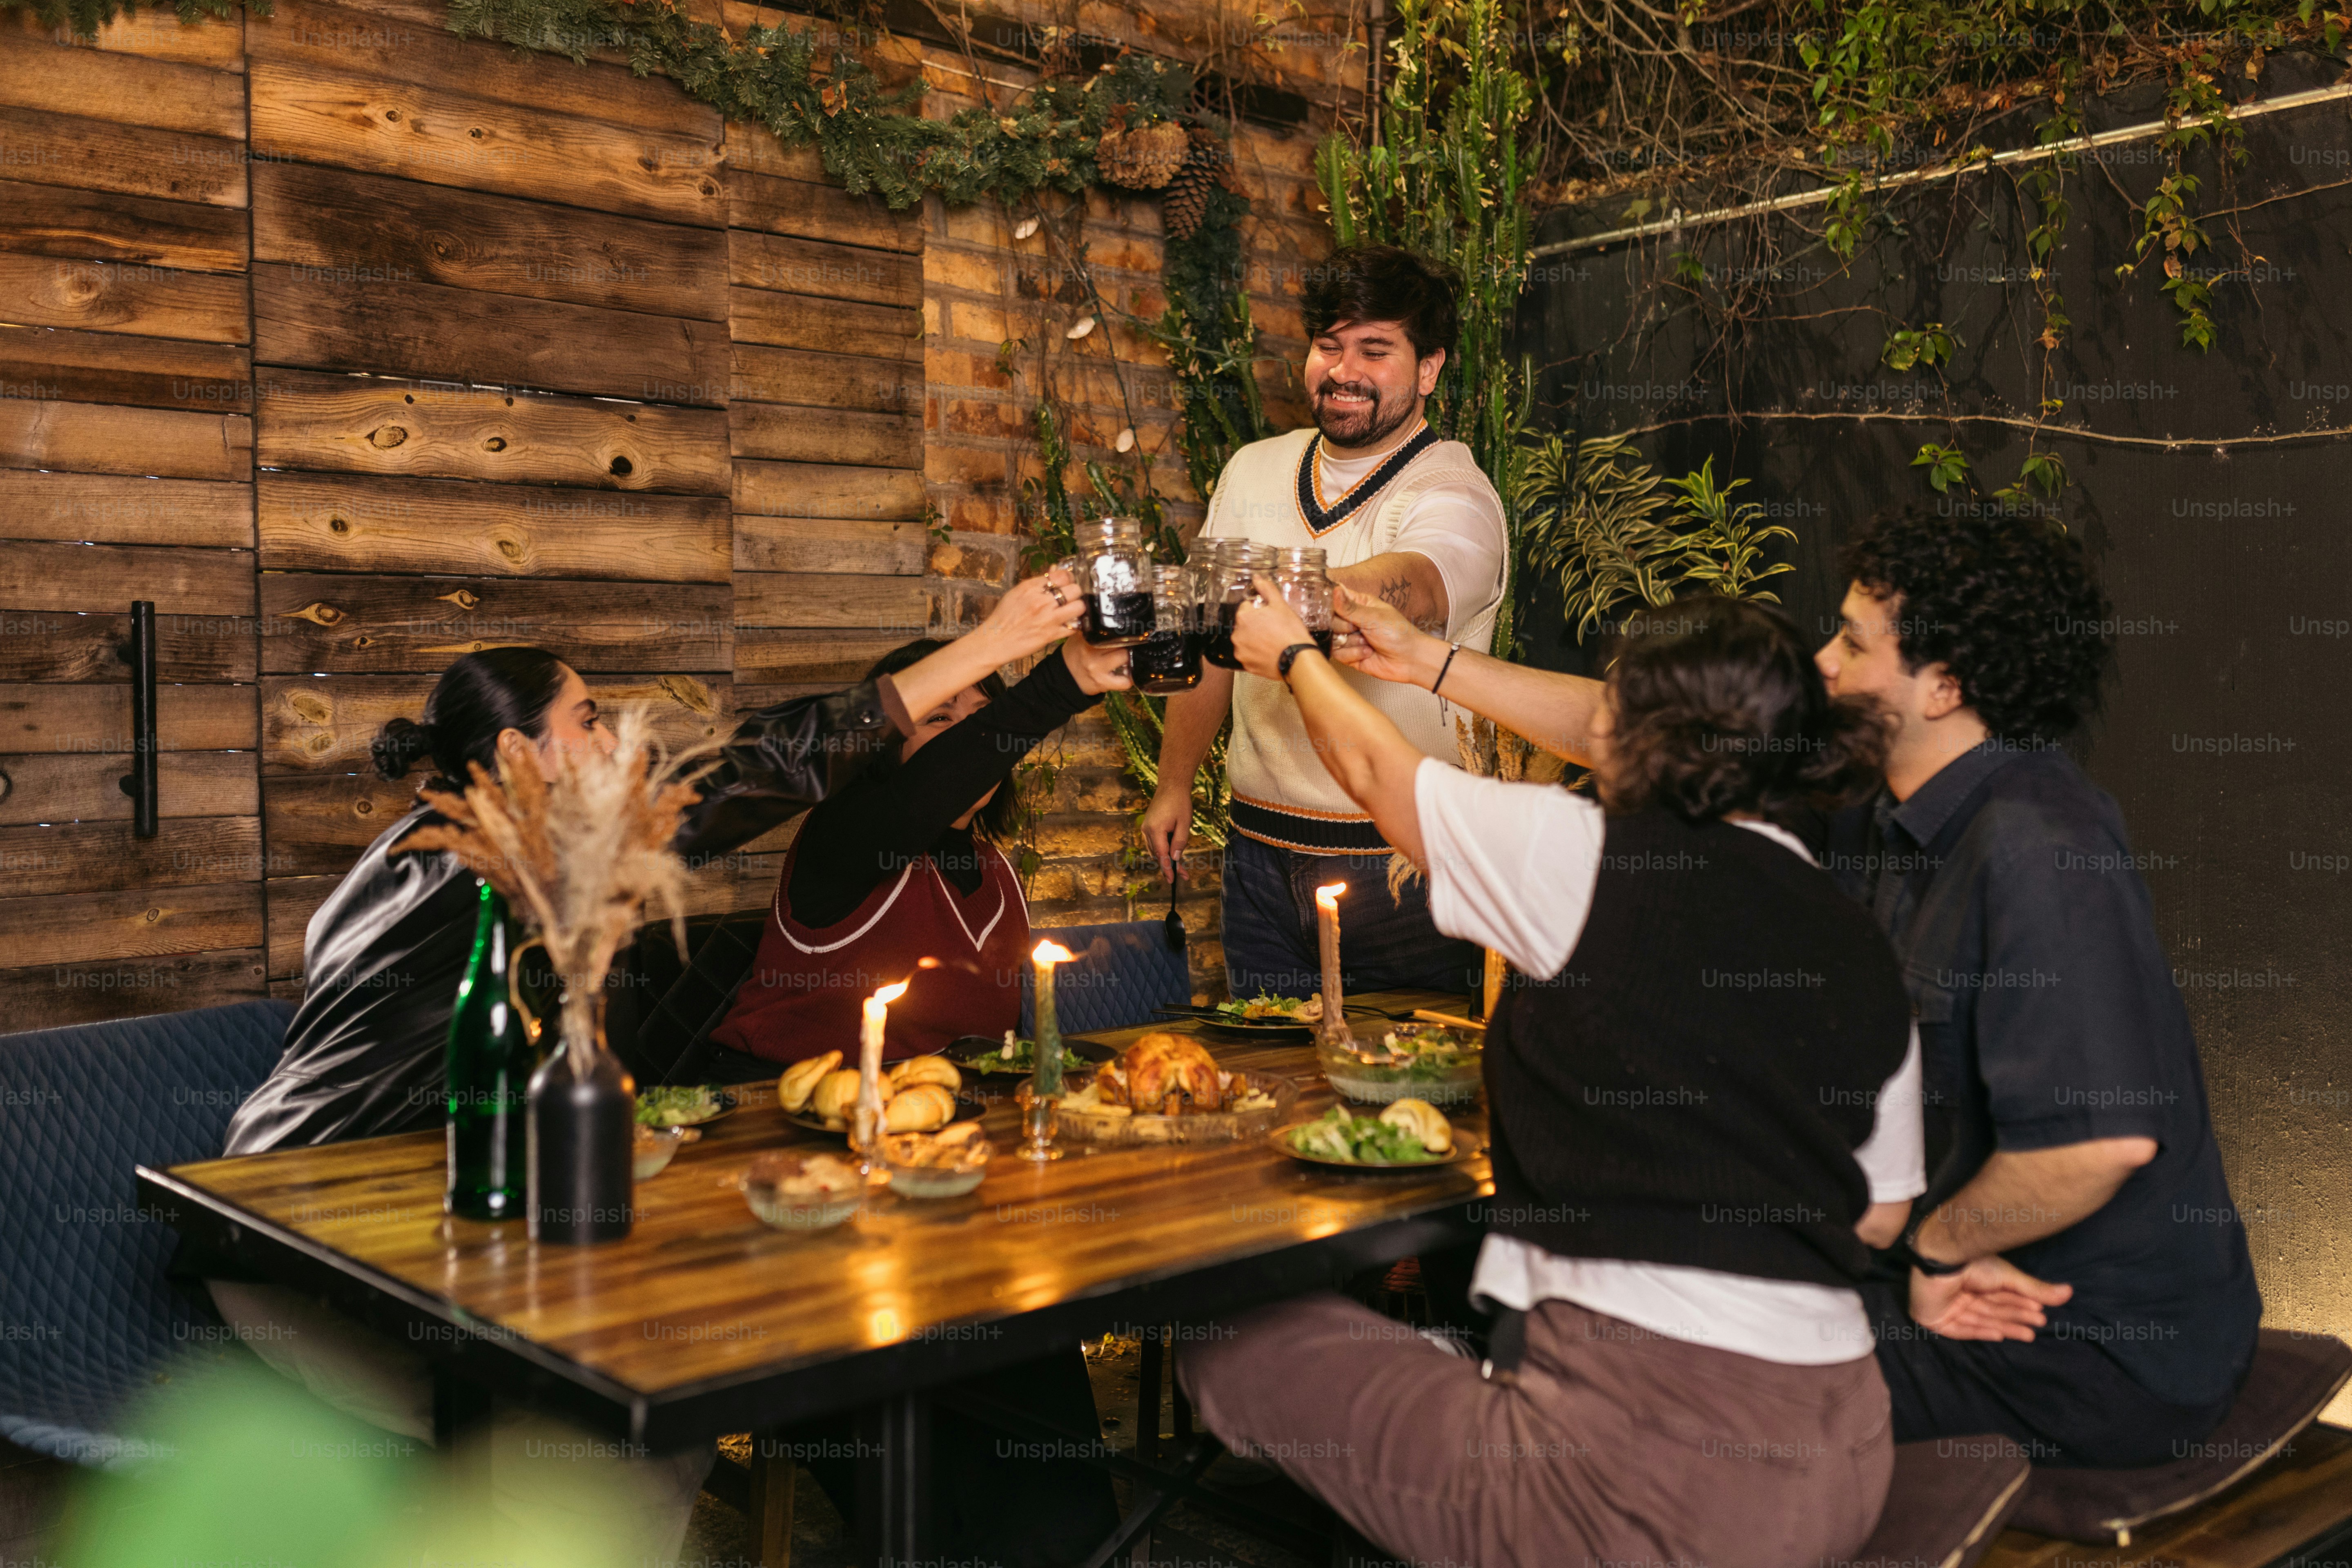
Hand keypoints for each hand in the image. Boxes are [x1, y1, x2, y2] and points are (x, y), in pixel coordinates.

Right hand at [975, 566, 1083, 661]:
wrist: (996, 640)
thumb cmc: (1004, 616)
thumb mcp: (1017, 592)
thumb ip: (1038, 582)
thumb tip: (1055, 569)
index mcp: (1031, 588)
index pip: (1062, 575)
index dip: (1068, 578)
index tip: (1066, 583)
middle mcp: (1041, 601)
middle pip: (1074, 589)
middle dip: (1075, 592)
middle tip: (1070, 598)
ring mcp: (1048, 618)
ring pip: (1079, 607)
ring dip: (1078, 608)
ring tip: (1072, 611)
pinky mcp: (1052, 635)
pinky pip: (1075, 627)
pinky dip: (1075, 625)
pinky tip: (1069, 623)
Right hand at [1061, 634, 1134, 695]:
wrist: (1065, 677)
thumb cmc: (1075, 654)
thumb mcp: (1079, 637)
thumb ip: (1093, 628)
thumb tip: (1112, 619)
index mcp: (1086, 638)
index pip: (1111, 630)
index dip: (1121, 631)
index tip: (1125, 633)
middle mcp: (1091, 652)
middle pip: (1121, 641)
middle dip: (1126, 644)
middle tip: (1124, 646)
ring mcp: (1097, 668)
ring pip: (1125, 657)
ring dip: (1128, 659)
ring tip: (1124, 659)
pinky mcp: (1102, 683)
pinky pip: (1125, 681)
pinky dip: (1129, 678)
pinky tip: (1126, 674)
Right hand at [1140, 785, 1191, 881]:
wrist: (1171, 786)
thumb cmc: (1180, 803)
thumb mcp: (1184, 823)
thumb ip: (1179, 842)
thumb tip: (1174, 859)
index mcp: (1155, 830)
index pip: (1161, 855)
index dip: (1167, 869)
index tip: (1172, 880)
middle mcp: (1147, 830)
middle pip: (1157, 854)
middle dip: (1169, 866)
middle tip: (1183, 875)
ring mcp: (1145, 828)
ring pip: (1155, 850)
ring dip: (1165, 859)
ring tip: (1180, 868)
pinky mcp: (1147, 826)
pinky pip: (1154, 843)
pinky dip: (1162, 850)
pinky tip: (1171, 853)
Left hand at [1230, 574, 1313, 679]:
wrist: (1297, 659)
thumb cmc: (1290, 630)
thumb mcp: (1280, 605)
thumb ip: (1266, 590)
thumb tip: (1256, 578)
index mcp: (1243, 617)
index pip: (1247, 607)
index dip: (1259, 610)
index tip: (1271, 617)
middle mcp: (1237, 634)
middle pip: (1245, 624)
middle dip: (1256, 625)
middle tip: (1273, 629)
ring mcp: (1240, 651)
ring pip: (1245, 640)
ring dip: (1254, 639)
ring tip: (1272, 642)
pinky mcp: (1246, 665)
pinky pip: (1248, 655)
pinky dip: (1256, 654)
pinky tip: (1269, 652)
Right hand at [1330, 583, 1444, 686]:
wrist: (1409, 660)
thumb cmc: (1398, 633)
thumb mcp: (1373, 616)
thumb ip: (1349, 607)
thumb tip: (1334, 589)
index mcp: (1358, 604)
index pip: (1334, 598)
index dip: (1330, 604)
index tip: (1334, 610)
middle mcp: (1352, 620)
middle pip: (1329, 620)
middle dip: (1343, 627)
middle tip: (1358, 629)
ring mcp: (1349, 638)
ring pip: (1332, 638)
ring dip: (1350, 642)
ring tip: (1367, 643)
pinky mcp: (1349, 655)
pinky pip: (1338, 654)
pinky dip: (1352, 655)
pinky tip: (1367, 653)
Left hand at [1910, 1256, 2073, 1342]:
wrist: (1942, 1261)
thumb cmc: (1973, 1263)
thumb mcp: (2009, 1277)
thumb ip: (2035, 1289)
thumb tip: (2069, 1292)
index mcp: (1976, 1279)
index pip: (2001, 1296)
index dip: (2021, 1305)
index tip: (2041, 1313)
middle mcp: (1963, 1292)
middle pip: (1993, 1309)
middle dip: (2016, 1317)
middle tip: (2039, 1324)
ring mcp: (1948, 1305)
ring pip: (1981, 1320)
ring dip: (2005, 1327)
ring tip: (2029, 1334)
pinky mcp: (1936, 1318)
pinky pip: (1961, 1329)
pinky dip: (1980, 1331)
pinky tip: (1999, 1336)